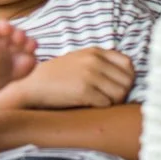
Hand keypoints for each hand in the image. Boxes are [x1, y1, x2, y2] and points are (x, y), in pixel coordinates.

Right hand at [11, 48, 133, 108]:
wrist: (31, 86)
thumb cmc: (55, 77)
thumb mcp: (78, 60)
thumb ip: (100, 62)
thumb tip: (128, 74)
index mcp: (94, 52)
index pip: (128, 64)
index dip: (126, 78)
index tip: (116, 86)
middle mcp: (94, 61)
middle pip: (127, 81)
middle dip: (121, 92)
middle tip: (107, 98)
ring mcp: (89, 75)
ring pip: (120, 93)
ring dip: (113, 102)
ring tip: (98, 102)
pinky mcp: (84, 91)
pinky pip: (107, 103)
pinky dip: (100, 107)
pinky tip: (88, 105)